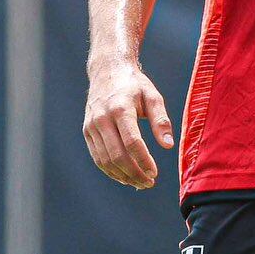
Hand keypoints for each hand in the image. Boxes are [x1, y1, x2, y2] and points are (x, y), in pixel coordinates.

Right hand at [83, 61, 173, 188]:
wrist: (107, 70)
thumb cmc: (134, 84)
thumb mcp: (152, 96)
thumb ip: (161, 120)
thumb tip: (167, 146)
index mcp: (120, 109)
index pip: (132, 142)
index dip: (143, 161)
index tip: (154, 173)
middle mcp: (102, 118)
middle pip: (117, 155)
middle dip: (134, 174)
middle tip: (149, 183)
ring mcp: (92, 126)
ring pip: (105, 160)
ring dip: (122, 176)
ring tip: (139, 183)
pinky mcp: (87, 131)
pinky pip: (97, 157)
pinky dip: (110, 171)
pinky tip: (125, 177)